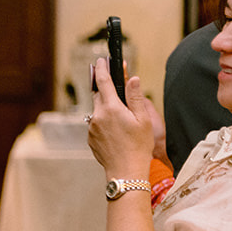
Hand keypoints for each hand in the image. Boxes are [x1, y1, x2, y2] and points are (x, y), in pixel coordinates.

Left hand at [86, 58, 157, 177]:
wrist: (125, 170)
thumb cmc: (138, 146)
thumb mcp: (142, 119)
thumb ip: (134, 97)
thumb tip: (132, 78)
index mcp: (111, 108)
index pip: (103, 82)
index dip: (102, 69)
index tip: (101, 60)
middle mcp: (97, 116)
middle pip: (99, 96)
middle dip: (106, 90)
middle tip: (117, 90)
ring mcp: (91, 127)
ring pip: (98, 111)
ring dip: (107, 109)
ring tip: (122, 119)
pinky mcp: (90, 137)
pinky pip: (96, 124)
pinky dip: (104, 122)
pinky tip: (116, 132)